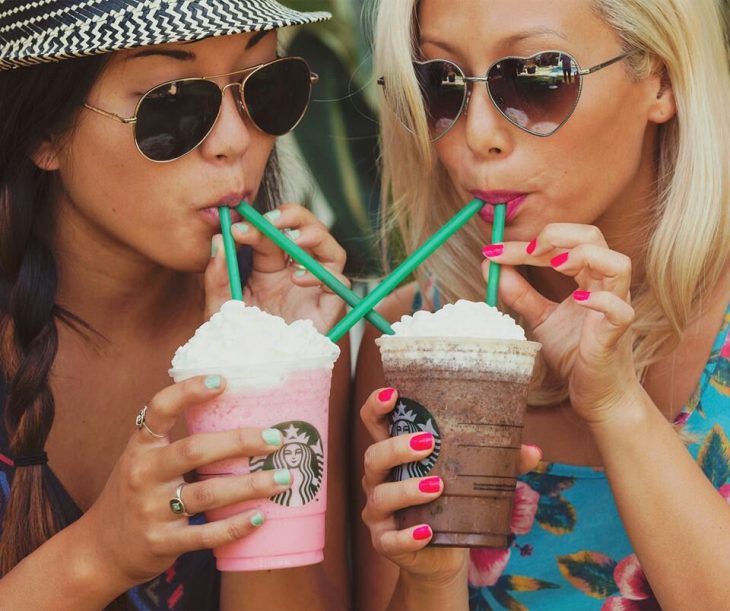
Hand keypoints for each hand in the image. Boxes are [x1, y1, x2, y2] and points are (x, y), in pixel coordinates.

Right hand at [79, 376, 290, 586]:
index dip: (189, 392)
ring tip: (284, 479)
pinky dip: (235, 527)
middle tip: (276, 439)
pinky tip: (261, 518)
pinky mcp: (161, 542)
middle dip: (239, 442)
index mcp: (141, 446)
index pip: (159, 409)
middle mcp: (143, 474)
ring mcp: (151, 510)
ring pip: (208, 494)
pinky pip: (204, 534)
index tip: (222, 381)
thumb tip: (241, 416)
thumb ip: (178, 441)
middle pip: (195, 450)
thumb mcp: (145, 460)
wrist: (100, 549)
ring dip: (250, 486)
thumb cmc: (136, 494)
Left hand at [205, 203, 347, 332]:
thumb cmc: (233, 344)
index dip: (259, 225)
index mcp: (269, 271)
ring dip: (316, 236)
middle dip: (294, 217)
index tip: (238, 227)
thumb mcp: (218, 307)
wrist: (248, 377)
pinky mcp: (328, 311)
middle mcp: (295, 277)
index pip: (272, 235)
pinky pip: (339, 284)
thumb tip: (218, 239)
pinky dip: (323, 274)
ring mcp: (315, 292)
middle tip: (272, 220)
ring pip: (331, 251)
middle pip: (308, 233)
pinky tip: (297, 278)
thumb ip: (216, 275)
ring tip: (293, 239)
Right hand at [360, 387, 541, 582]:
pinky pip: (389, 539)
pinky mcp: (384, 542)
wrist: (441, 555)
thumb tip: (533, 451)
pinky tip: (426, 533)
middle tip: (428, 444)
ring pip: (381, 496)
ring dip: (406, 490)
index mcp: (395, 455)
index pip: (374, 423)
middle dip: (396, 448)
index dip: (376, 406)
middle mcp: (379, 479)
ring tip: (437, 487)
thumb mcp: (471, 478)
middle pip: (373, 456)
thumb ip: (499, 463)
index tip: (392, 393)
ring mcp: (378, 512)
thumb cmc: (451, 504)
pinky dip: (407, 536)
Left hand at [482, 223, 639, 422]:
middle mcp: (605, 286)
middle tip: (527, 251)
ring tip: (555, 265)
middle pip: (593, 238)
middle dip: (558, 236)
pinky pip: (620, 310)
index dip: (525, 245)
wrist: (596, 394)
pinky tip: (576, 300)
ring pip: (618, 264)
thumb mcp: (540, 318)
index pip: (561, 244)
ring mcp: (615, 307)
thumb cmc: (574, 353)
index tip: (492, 252)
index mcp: (588, 277)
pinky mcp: (617, 334)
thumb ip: (519, 293)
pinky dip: (600, 301)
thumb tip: (490, 266)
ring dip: (584, 256)